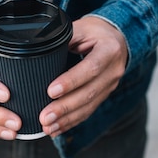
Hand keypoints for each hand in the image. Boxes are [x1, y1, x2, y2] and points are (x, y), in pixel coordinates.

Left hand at [39, 17, 127, 136]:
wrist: (117, 40)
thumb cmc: (96, 32)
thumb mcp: (82, 28)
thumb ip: (65, 39)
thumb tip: (40, 49)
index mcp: (109, 50)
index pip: (90, 68)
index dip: (71, 81)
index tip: (51, 91)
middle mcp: (113, 71)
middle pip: (88, 93)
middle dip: (65, 108)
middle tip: (45, 117)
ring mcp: (110, 87)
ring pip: (88, 107)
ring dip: (66, 120)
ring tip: (47, 127)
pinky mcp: (103, 97)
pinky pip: (87, 112)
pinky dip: (71, 122)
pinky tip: (57, 129)